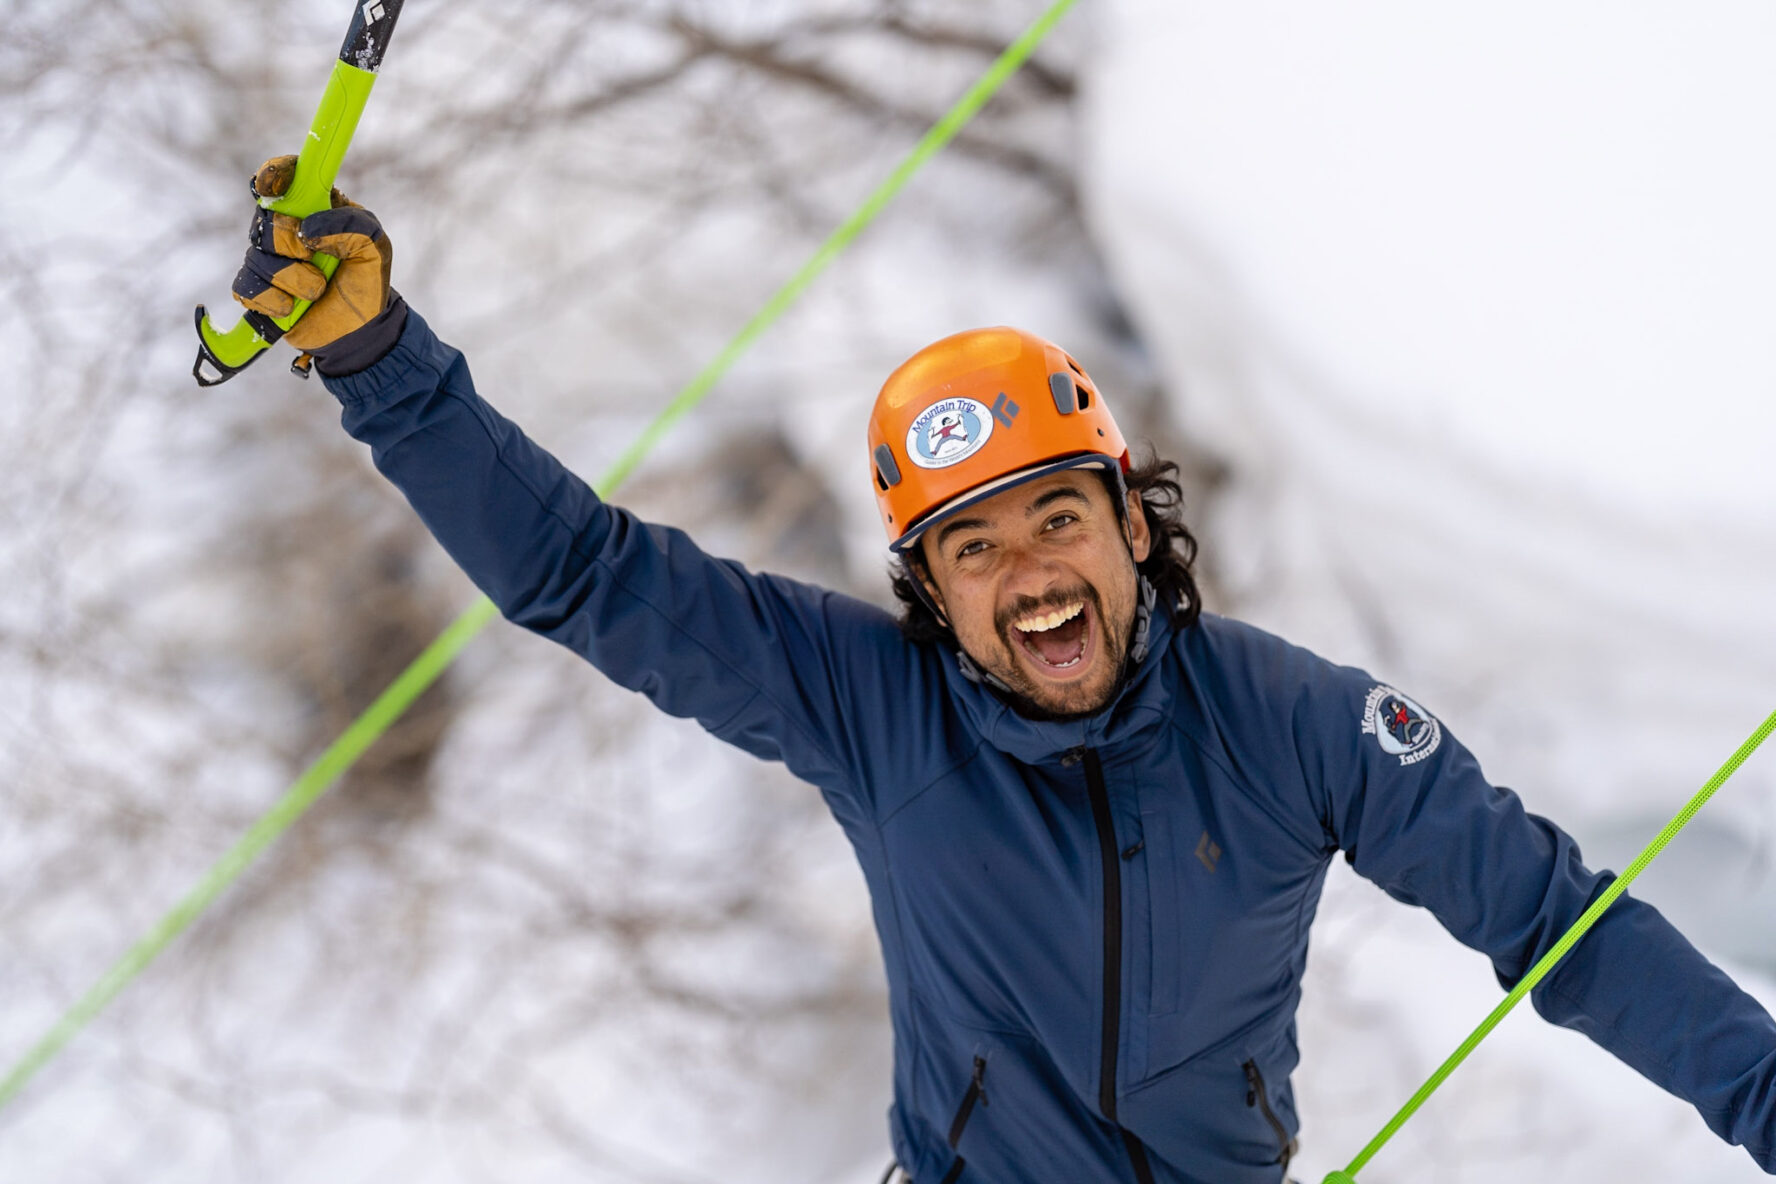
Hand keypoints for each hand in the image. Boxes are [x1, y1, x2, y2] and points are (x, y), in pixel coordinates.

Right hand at [231, 155, 405, 375]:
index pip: (283, 175)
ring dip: (293, 280)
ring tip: (317, 290)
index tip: (271, 186)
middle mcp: (286, 228)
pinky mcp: (258, 290)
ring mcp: (269, 258)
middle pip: (265, 221)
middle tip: (315, 257)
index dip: (272, 174)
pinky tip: (292, 308)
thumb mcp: (375, 246)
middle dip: (290, 243)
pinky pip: (246, 288)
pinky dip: (273, 301)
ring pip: (257, 258)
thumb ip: (351, 225)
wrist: (362, 329)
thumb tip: (308, 228)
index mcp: (313, 207)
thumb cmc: (367, 280)